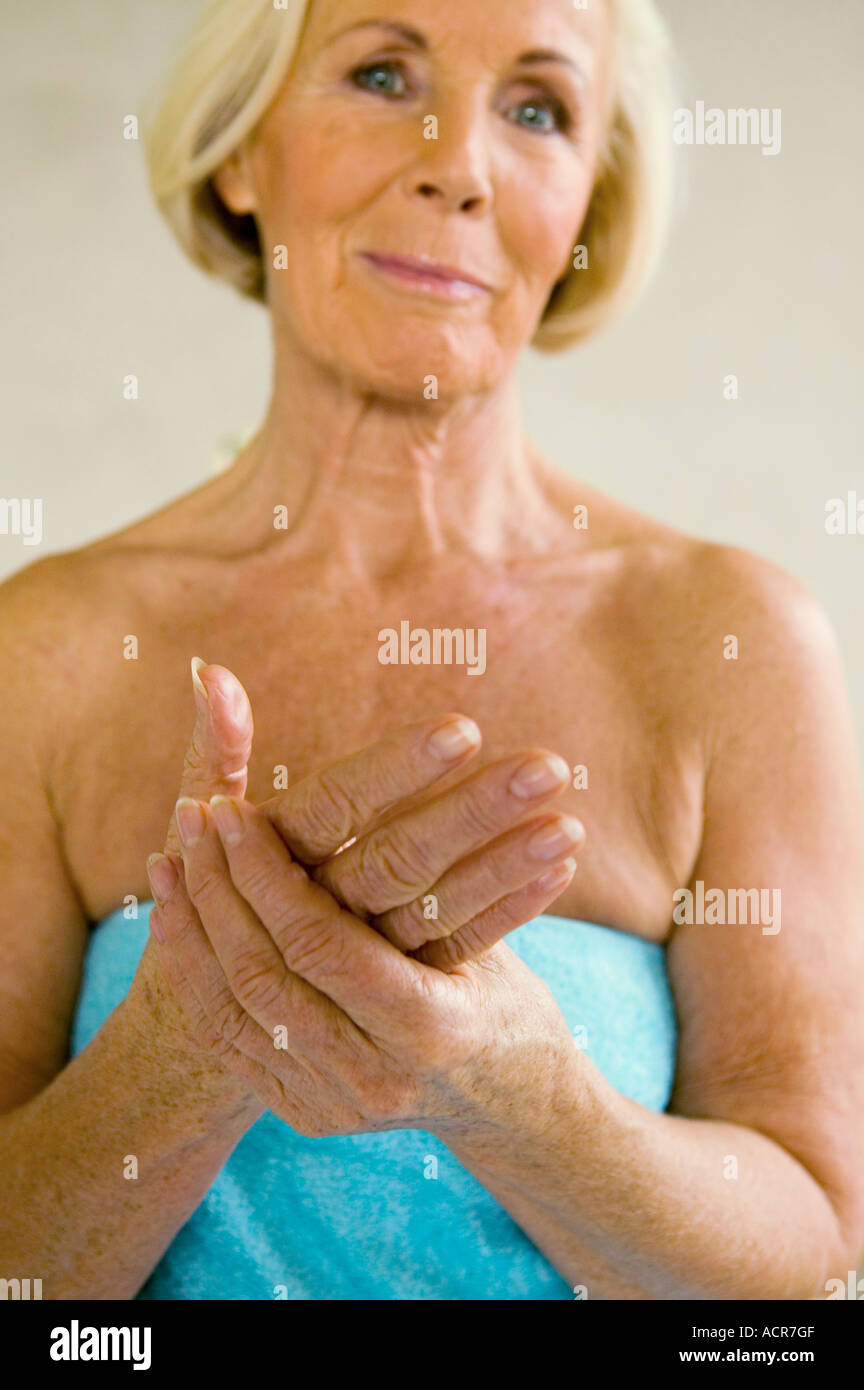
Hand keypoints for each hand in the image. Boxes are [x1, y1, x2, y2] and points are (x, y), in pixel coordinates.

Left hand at [149, 796, 578, 1138]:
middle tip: (194, 811)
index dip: (267, 871)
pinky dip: (197, 972)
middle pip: (263, 971)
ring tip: (168, 857)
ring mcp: (332, 1103)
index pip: (318, 941)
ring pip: (233, 1006)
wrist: (510, 1105)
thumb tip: (390, 779)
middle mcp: (373, 1075)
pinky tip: (175, 917)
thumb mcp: (485, 932)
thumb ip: (434, 877)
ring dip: (193, 925)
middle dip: (219, 885)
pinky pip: (229, 1037)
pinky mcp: (303, 1111)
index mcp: (430, 1027)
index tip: (235, 807)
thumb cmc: (508, 996)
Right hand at [159, 661, 585, 969]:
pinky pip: (455, 950)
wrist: (206, 1039)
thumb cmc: (209, 902)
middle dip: (472, 813)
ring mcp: (357, 958)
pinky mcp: (391, 990)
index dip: (395, 770)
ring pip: (434, 910)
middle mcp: (315, 910)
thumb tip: (215, 671)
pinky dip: (508, 912)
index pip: (335, 805)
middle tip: (547, 766)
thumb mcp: (197, 830)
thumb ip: (214, 750)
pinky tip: (561, 867)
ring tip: (567, 823)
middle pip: (395, 860)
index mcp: (272, 856)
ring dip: (502, 864)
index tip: (464, 730)